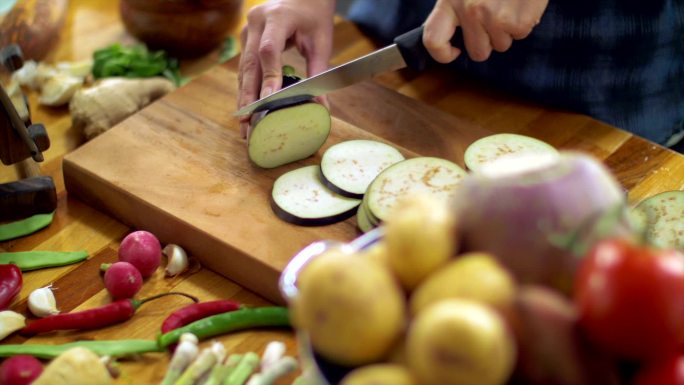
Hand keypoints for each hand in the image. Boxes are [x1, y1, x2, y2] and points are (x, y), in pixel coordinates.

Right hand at [238, 0, 335, 137]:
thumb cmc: (314, 16)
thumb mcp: (320, 41)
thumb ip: (318, 72)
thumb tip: (320, 105)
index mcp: (277, 17)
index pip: (268, 50)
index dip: (268, 77)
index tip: (269, 101)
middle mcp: (256, 22)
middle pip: (250, 64)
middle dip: (249, 96)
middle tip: (248, 123)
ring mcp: (247, 30)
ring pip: (243, 69)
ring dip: (244, 97)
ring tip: (245, 124)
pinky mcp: (245, 39)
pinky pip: (244, 68)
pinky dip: (246, 89)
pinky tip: (246, 109)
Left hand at [423, 0, 548, 62]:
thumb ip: (453, 7)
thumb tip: (452, 35)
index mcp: (450, 0)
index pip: (433, 39)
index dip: (443, 54)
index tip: (455, 51)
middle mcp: (469, 10)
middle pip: (477, 52)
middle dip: (488, 41)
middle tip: (495, 18)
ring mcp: (493, 17)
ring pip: (501, 45)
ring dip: (507, 29)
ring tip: (510, 4)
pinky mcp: (516, 20)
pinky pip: (520, 34)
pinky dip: (525, 21)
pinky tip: (522, 3)